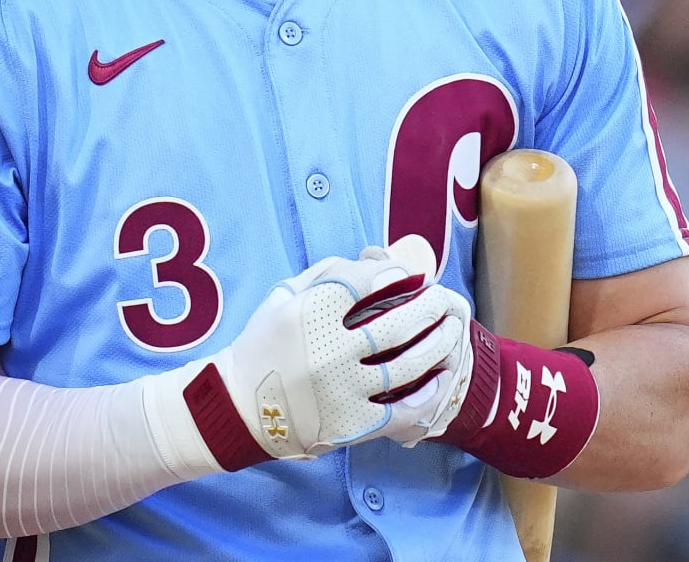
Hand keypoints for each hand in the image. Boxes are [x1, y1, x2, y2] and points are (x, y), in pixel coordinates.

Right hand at [212, 236, 471, 458]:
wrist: (237, 409)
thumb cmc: (265, 344)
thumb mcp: (285, 295)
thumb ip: (331, 273)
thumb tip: (385, 263)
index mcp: (309, 314)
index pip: (366, 281)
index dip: (395, 274)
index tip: (410, 275)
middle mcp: (327, 352)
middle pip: (397, 323)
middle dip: (430, 306)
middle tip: (443, 299)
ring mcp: (342, 392)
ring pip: (408, 364)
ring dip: (438, 344)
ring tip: (450, 330)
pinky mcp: (352, 426)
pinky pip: (403, 410)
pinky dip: (428, 393)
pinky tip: (441, 376)